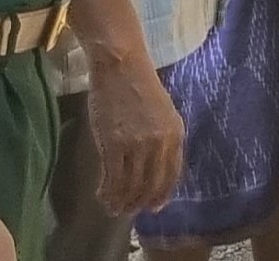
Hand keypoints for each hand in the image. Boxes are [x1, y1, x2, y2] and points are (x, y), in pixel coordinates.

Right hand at [85, 46, 183, 215]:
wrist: (122, 67)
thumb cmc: (140, 87)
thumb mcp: (164, 114)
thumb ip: (163, 141)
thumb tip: (156, 171)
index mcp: (176, 135)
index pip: (171, 176)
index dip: (161, 195)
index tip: (153, 208)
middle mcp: (160, 143)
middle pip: (151, 186)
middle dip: (139, 203)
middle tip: (128, 211)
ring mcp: (137, 145)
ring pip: (130, 186)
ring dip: (121, 201)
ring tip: (113, 207)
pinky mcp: (114, 145)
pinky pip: (112, 178)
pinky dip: (107, 192)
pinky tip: (102, 196)